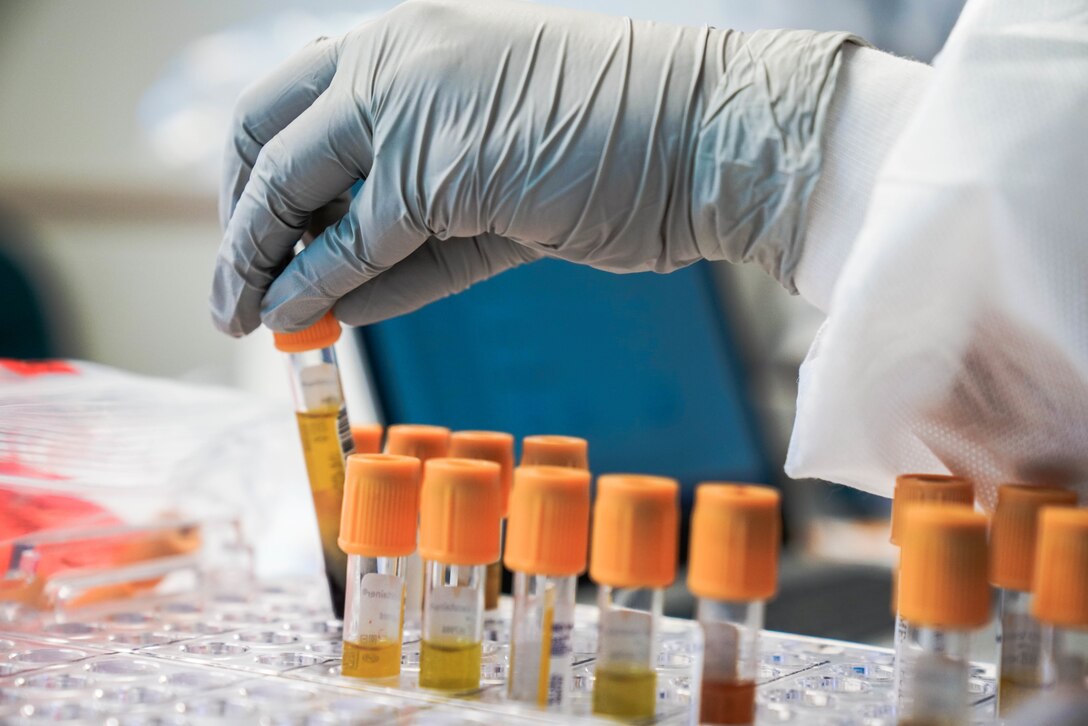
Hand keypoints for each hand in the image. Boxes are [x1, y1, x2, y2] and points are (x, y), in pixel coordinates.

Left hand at [211, 0, 856, 334]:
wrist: (708, 139)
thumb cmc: (623, 149)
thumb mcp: (492, 172)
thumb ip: (409, 222)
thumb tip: (331, 285)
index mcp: (410, 44)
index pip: (295, 104)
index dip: (259, 172)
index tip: (254, 234)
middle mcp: (395, 59)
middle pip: (264, 133)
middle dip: (238, 216)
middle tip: (232, 281)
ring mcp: (409, 105)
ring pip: (290, 185)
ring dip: (255, 260)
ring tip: (241, 315)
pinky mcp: (433, 169)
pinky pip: (349, 242)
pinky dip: (312, 285)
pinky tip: (293, 318)